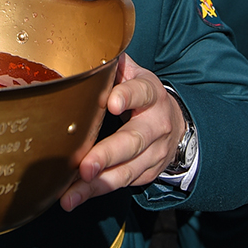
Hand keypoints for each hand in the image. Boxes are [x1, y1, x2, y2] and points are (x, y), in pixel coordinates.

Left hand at [60, 54, 184, 211]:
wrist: (176, 123)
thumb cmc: (142, 95)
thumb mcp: (135, 75)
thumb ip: (115, 66)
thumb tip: (88, 49)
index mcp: (150, 93)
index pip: (141, 92)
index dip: (127, 96)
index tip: (110, 102)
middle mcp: (155, 124)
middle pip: (132, 141)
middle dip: (107, 155)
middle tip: (85, 166)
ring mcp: (154, 152)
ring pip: (126, 170)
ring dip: (97, 184)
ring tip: (70, 195)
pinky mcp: (147, 173)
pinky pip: (121, 184)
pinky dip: (96, 192)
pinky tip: (74, 197)